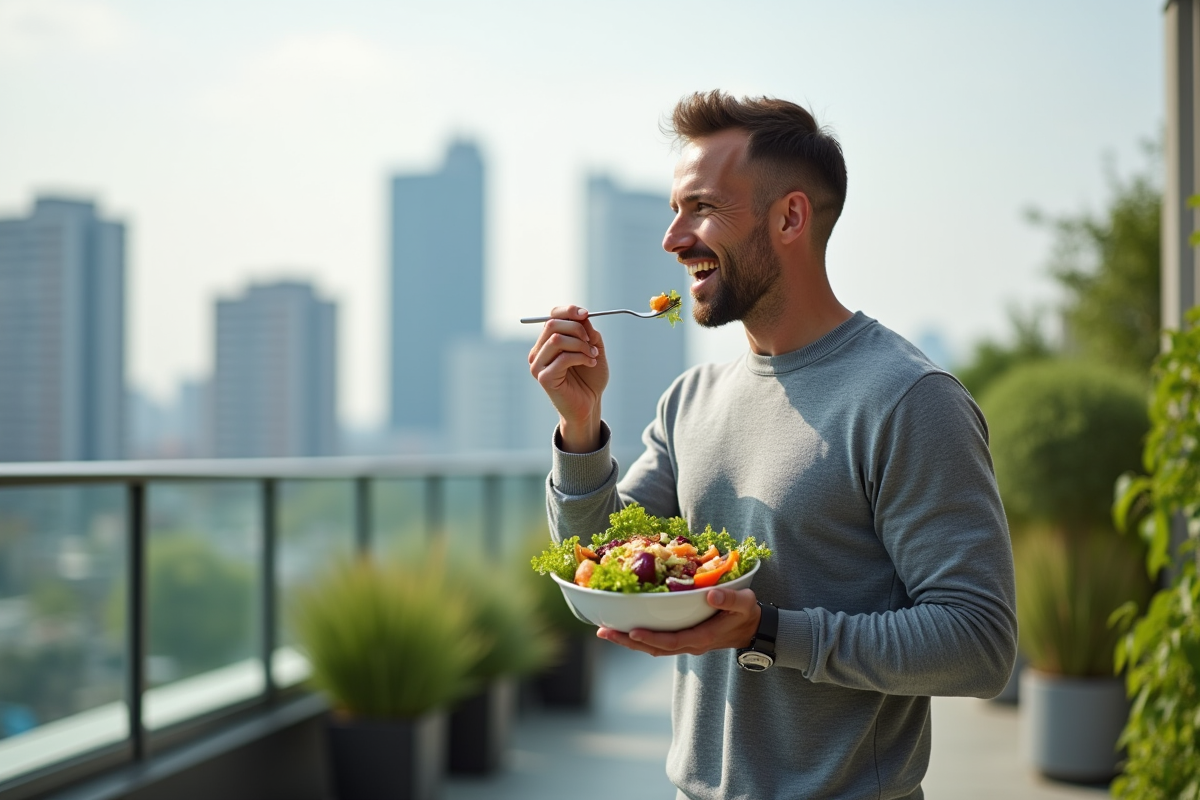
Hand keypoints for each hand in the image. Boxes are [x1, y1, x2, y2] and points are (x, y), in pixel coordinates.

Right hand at [528, 305, 609, 451]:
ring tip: (592, 355)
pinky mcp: (544, 378)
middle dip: (577, 328)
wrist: (590, 404)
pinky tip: (590, 363)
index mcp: (547, 342)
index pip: (551, 316)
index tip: (586, 314)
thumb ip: (587, 331)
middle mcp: (538, 351)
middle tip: (591, 340)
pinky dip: (581, 357)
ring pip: (557, 339)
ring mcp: (538, 365)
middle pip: (552, 324)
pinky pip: (563, 358)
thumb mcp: (592, 348)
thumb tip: (582, 316)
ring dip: (580, 344)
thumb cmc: (589, 378)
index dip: (568, 311)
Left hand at [597, 588, 761, 656]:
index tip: (632, 631)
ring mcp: (685, 643)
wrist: (751, 628)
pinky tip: (625, 628)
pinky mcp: (682, 638)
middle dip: (629, 641)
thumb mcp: (744, 603)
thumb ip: (729, 600)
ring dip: (629, 641)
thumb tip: (710, 596)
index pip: (672, 641)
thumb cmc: (747, 613)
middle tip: (604, 632)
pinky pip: (657, 641)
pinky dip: (640, 637)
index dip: (651, 638)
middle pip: (655, 647)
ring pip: (653, 647)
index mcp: (703, 637)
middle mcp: (690, 644)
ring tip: (606, 631)